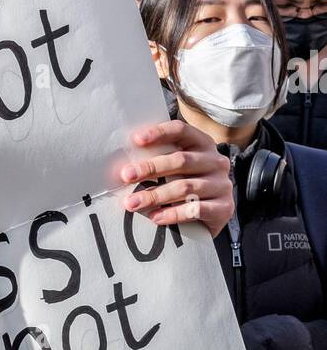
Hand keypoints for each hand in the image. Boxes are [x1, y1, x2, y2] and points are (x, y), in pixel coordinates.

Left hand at [119, 119, 232, 236]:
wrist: (213, 218)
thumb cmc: (187, 187)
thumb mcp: (177, 171)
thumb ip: (159, 162)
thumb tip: (124, 166)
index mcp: (203, 144)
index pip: (182, 131)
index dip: (159, 132)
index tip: (136, 139)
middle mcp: (216, 161)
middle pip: (181, 160)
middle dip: (150, 168)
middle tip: (125, 176)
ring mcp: (222, 185)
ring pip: (185, 187)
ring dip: (155, 195)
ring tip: (132, 203)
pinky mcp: (224, 208)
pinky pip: (195, 210)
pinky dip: (172, 214)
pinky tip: (155, 217)